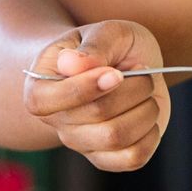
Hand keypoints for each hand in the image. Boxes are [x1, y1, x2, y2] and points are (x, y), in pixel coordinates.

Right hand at [23, 19, 171, 171]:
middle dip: (132, 87)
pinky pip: (132, 158)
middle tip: (140, 69)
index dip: (89, 87)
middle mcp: (57, 121)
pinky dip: (150, 134)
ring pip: (116, 138)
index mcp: (40, 88)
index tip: (117, 72)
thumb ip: (92, 46)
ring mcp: (81, 143)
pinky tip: (147, 113)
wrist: (123, 64)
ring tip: (145, 91)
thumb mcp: (106, 32)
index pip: (52, 100)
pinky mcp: (108, 158)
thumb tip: (71, 65)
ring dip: (145, 109)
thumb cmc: (107, 47)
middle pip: (97, 115)